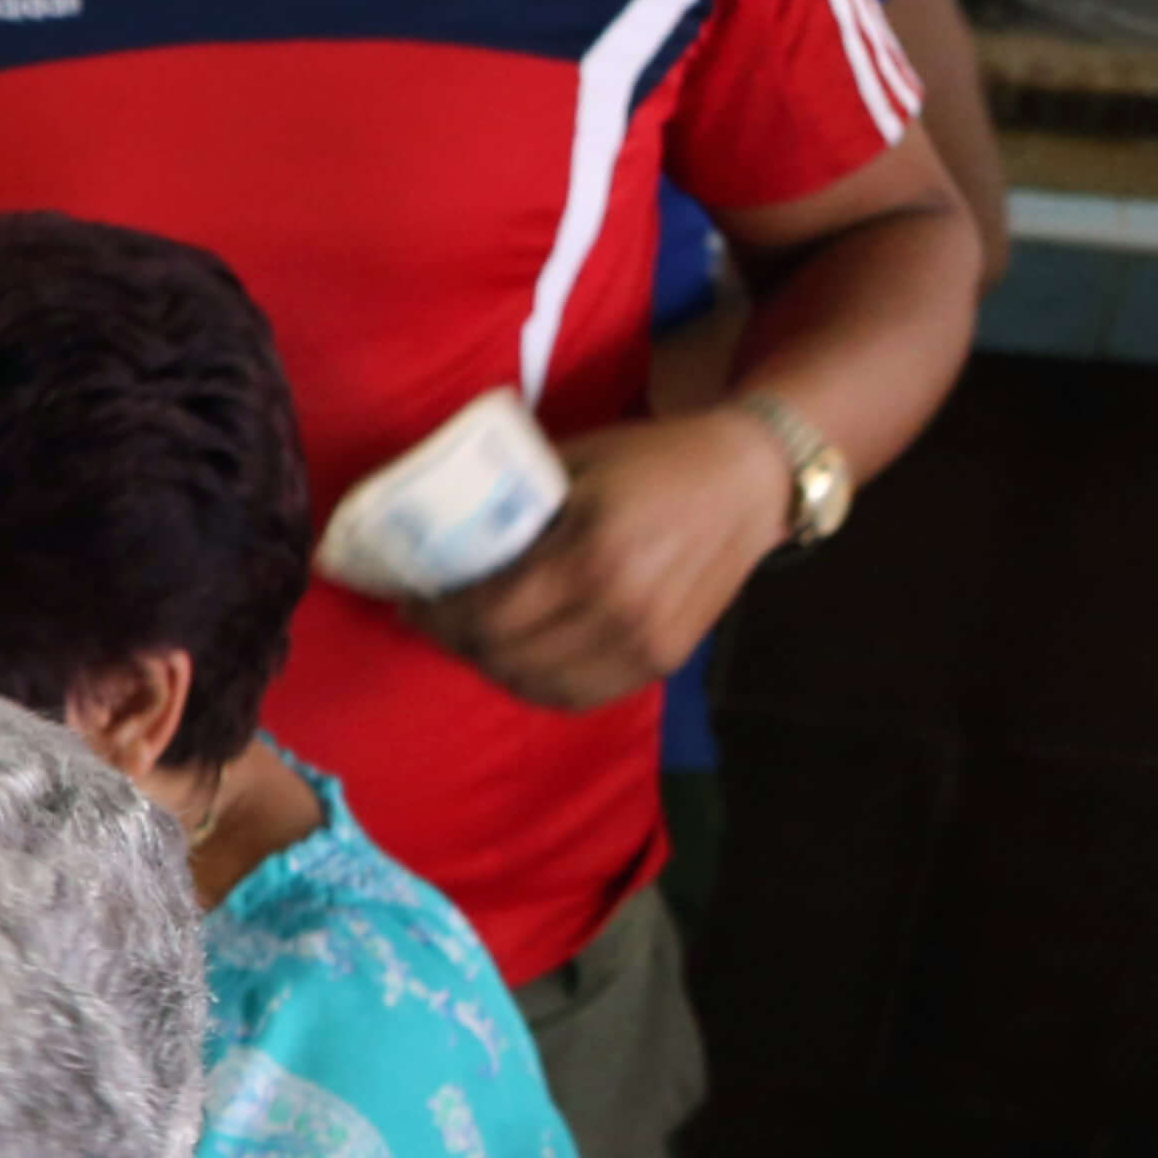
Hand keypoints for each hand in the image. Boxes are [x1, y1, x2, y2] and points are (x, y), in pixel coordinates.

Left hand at [414, 414, 797, 709]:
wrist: (749, 483)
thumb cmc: (651, 461)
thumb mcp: (572, 462)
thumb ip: (508, 501)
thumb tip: (429, 525)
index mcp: (592, 554)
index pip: (486, 614)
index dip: (435, 615)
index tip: (409, 597)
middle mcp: (620, 610)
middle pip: (503, 655)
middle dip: (454, 640)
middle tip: (433, 616)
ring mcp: (646, 644)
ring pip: (535, 685)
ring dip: (491, 665)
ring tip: (473, 635)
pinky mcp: (664, 662)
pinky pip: (578, 695)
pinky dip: (537, 683)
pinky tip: (520, 655)